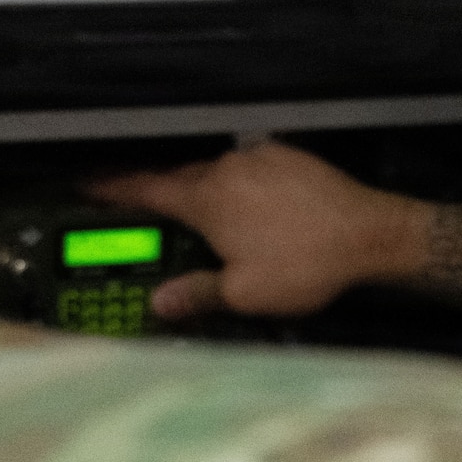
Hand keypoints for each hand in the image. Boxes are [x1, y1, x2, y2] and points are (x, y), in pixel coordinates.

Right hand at [88, 142, 429, 318]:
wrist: (374, 234)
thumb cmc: (310, 263)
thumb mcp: (245, 293)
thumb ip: (196, 294)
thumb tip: (161, 303)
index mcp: (206, 199)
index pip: (145, 188)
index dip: (112, 188)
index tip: (88, 184)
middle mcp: (229, 170)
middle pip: (180, 179)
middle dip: (158, 193)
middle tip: (138, 204)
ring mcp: (262, 159)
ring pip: (217, 172)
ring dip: (204, 192)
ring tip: (200, 216)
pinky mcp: (291, 159)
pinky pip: (251, 169)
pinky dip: (240, 187)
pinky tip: (250, 208)